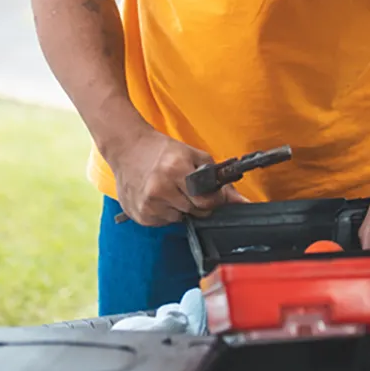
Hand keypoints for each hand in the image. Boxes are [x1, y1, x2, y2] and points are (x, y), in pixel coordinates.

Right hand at [109, 126, 246, 225]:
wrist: (127, 148)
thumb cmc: (162, 150)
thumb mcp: (194, 156)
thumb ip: (220, 180)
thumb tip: (242, 203)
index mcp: (175, 170)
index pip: (206, 202)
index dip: (212, 199)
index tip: (208, 192)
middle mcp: (159, 189)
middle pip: (194, 212)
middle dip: (196, 203)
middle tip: (185, 187)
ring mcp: (147, 204)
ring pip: (179, 219)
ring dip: (179, 208)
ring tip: (168, 190)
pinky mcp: (139, 215)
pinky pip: (163, 223)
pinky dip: (164, 213)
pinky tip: (157, 197)